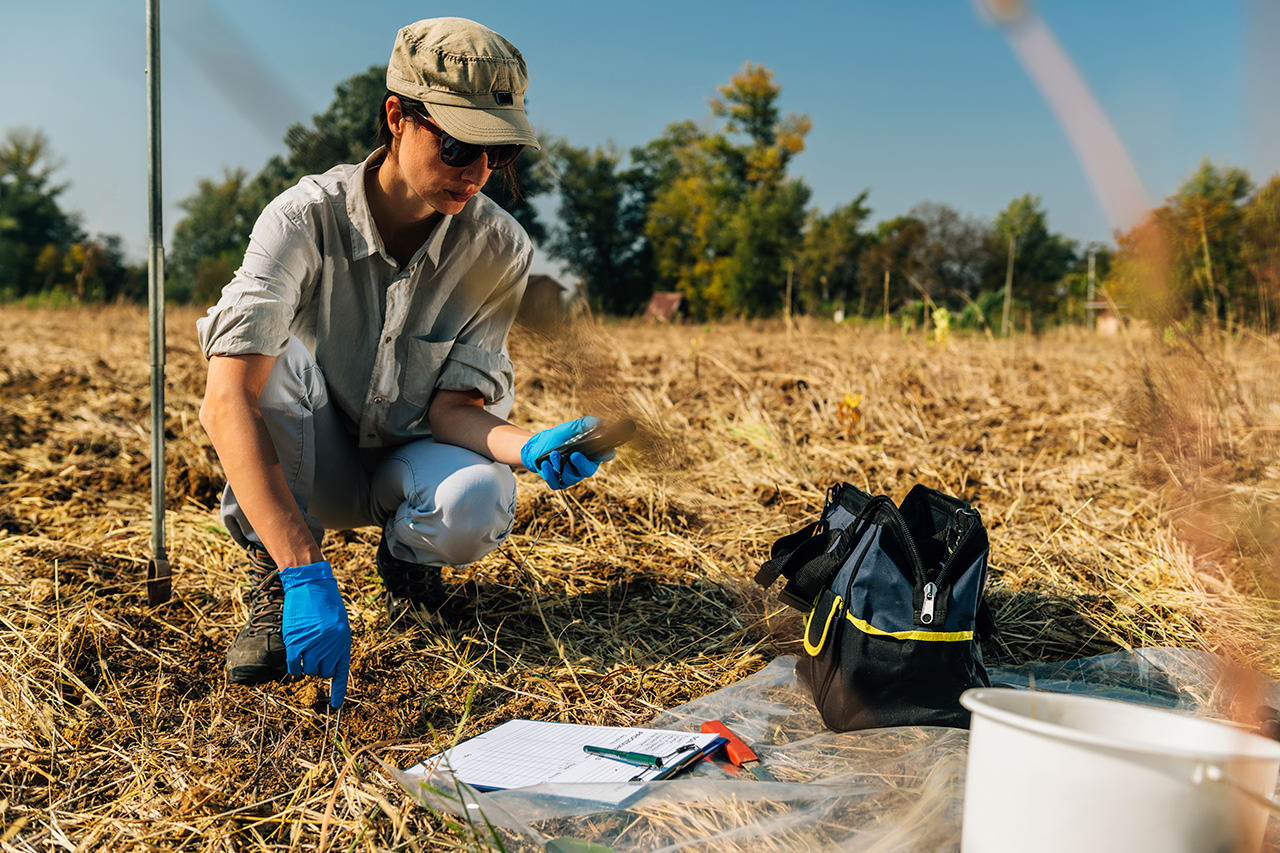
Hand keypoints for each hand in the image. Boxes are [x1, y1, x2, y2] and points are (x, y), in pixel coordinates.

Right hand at [279, 560, 350, 707]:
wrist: (310, 584)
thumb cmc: (326, 604)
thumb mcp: (339, 624)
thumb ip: (336, 644)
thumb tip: (331, 665)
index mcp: (343, 641)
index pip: (341, 672)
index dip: (338, 691)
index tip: (336, 706)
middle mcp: (329, 645)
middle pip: (324, 673)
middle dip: (320, 668)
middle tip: (316, 655)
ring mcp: (312, 644)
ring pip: (309, 671)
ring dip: (307, 666)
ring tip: (307, 651)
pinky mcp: (295, 642)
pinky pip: (294, 666)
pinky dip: (294, 668)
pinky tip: (295, 659)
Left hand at [520, 416, 614, 489]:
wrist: (538, 446)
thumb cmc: (558, 437)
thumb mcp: (570, 428)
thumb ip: (583, 425)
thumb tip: (598, 422)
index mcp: (592, 453)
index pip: (606, 455)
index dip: (606, 453)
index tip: (603, 450)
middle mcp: (585, 467)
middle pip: (588, 470)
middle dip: (581, 464)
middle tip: (574, 455)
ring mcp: (572, 476)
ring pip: (571, 477)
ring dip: (561, 465)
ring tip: (554, 454)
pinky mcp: (558, 483)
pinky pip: (556, 482)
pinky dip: (550, 473)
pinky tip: (546, 464)